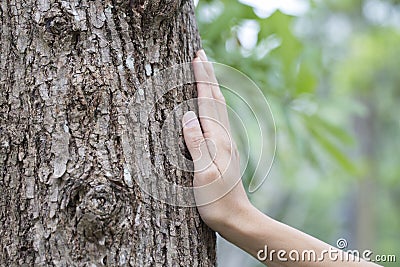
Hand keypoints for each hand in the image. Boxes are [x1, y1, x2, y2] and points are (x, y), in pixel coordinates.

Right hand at [182, 50, 251, 232]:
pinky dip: (214, 105)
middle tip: (202, 55)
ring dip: (212, 87)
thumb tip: (187, 114)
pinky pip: (219, 120)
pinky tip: (212, 107)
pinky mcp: (225, 152)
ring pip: (219, 108)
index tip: (198, 57)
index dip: (202, 79)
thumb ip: (196, 143)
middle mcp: (224, 138)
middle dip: (209, 75)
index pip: (208, 101)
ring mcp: (227, 144)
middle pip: (216, 99)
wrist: (238, 219)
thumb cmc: (217, 201)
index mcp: (217, 140)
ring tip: (207, 74)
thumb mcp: (203, 174)